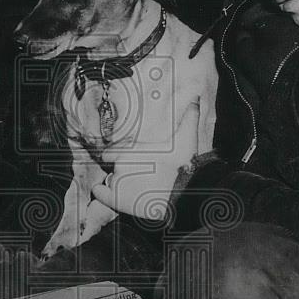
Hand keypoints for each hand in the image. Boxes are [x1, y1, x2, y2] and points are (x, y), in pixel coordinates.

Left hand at [91, 102, 198, 217]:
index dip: (118, 156)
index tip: (128, 160)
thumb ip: (190, 116)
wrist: (184, 194)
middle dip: (123, 169)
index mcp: (132, 150)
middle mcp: (121, 165)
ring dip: (118, 182)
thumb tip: (196, 98)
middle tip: (138, 175)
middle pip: (113, 166)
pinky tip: (109, 193)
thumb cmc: (184, 167)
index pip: (111, 152)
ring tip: (134, 187)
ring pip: (111, 180)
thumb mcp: (187, 139)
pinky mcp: (118, 200)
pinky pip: (101, 194)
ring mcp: (119, 183)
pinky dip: (102, 193)